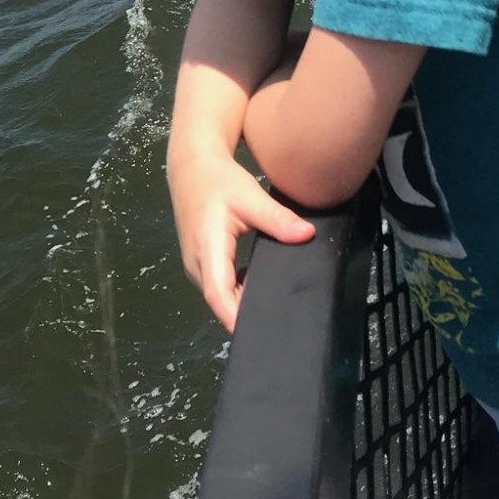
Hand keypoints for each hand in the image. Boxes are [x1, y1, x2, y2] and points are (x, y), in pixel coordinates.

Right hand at [165, 146, 314, 331]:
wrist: (191, 166)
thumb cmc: (218, 181)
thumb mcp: (250, 197)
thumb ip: (278, 219)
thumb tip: (307, 235)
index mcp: (207, 249)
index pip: (219, 296)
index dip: (236, 318)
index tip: (260, 331)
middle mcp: (196, 265)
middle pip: (220, 303)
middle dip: (245, 317)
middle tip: (282, 324)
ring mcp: (196, 267)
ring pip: (219, 297)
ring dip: (241, 305)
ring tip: (275, 310)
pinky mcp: (201, 264)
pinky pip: (219, 287)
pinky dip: (237, 293)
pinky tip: (261, 290)